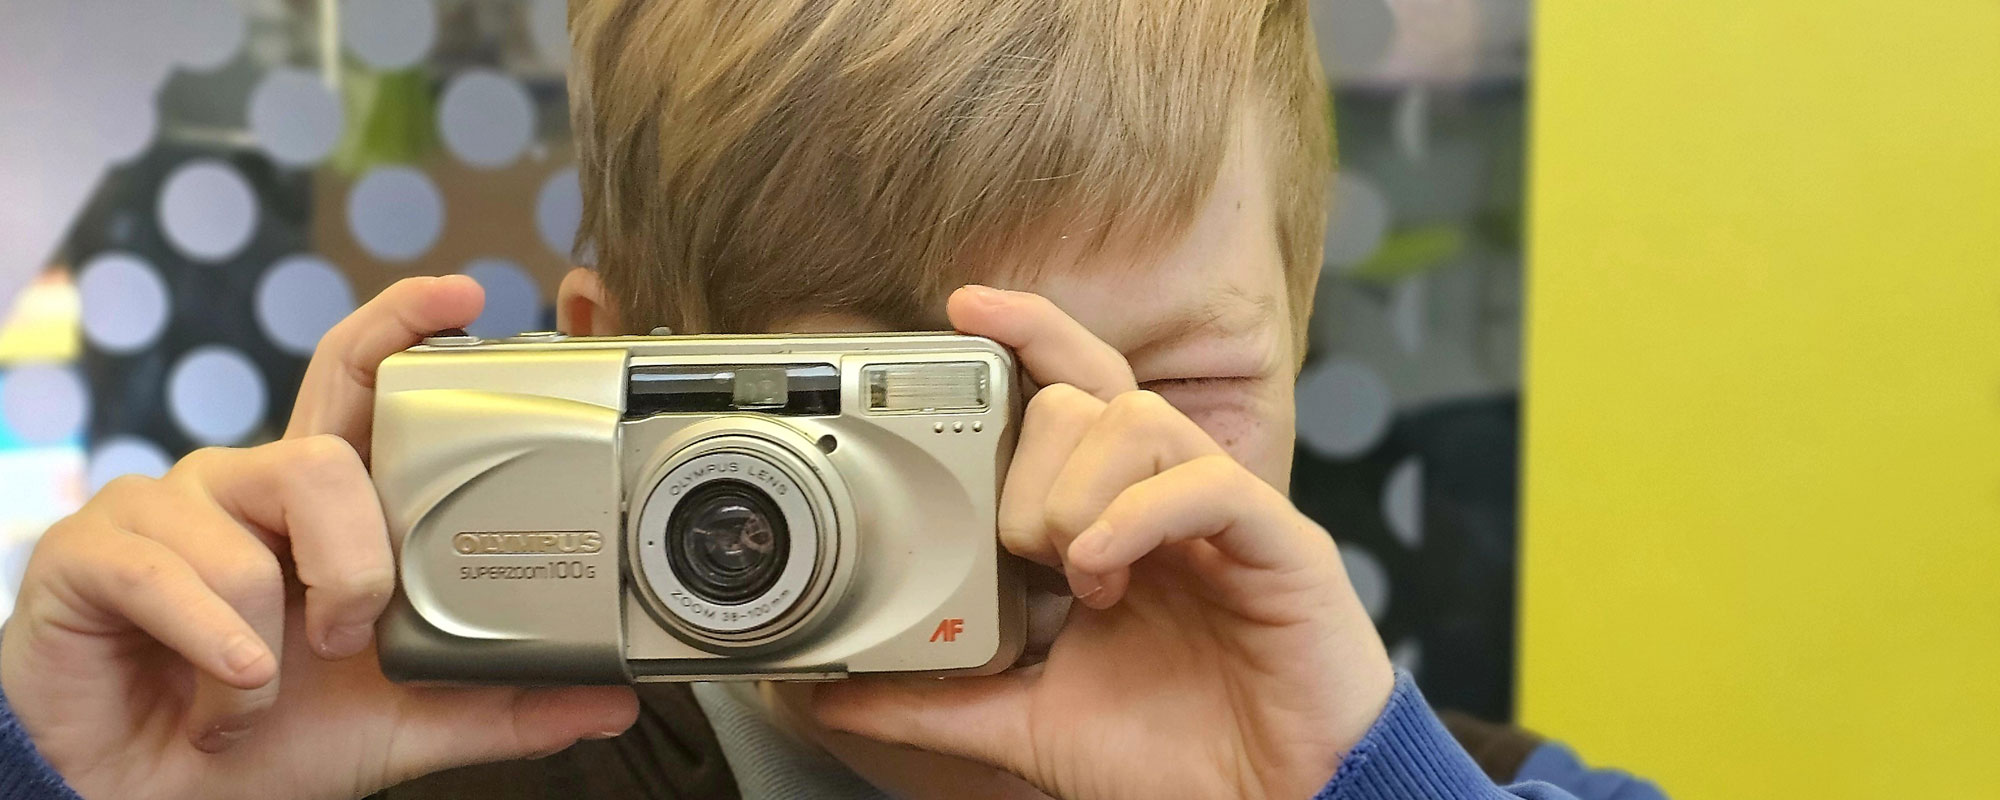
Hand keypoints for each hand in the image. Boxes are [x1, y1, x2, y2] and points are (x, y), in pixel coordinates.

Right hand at [0, 277, 638, 799]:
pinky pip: (169, 578)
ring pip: (253, 537)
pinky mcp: (91, 551)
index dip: (400, 325)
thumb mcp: (403, 722)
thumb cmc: (264, 737)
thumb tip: (612, 702)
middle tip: (353, 632)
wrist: (150, 799)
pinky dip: (213, 654)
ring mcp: (164, 509)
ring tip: (258, 690)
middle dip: (355, 558)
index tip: (463, 295)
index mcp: (316, 507)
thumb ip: (502, 704)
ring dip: (272, 643)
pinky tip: (219, 697)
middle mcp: (244, 486)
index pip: (357, 383)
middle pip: (320, 458)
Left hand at [813, 286, 1394, 799]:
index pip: (1074, 395)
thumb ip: (939, 701)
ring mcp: (1227, 519)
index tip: (960, 311)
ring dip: (1079, 489)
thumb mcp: (1028, 725)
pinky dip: (1139, 516)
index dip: (1028, 339)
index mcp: (1119, 524)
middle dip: (1031, 464)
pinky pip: (1209, 486)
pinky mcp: (1282, 548)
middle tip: (1024, 553)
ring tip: (1070, 573)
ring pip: (1141, 420)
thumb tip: (836, 692)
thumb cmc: (1179, 758)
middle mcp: (1170, 503)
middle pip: (1092, 394)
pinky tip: (1102, 571)